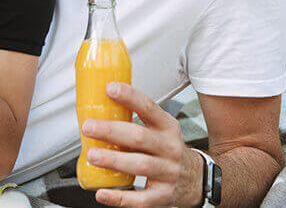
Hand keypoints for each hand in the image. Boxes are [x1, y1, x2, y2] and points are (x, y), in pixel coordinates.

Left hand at [82, 82, 203, 206]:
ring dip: (114, 160)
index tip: (110, 89)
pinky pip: (140, 199)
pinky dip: (119, 198)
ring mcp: (168, 173)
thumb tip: (100, 107)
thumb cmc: (169, 151)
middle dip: (112, 131)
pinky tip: (102, 193)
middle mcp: (169, 148)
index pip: (149, 108)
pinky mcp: (163, 196)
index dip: (130, 97)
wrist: (196, 180)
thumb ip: (137, 120)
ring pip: (140, 166)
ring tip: (93, 155)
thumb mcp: (162, 130)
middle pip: (140, 137)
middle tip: (89, 127)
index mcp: (167, 127)